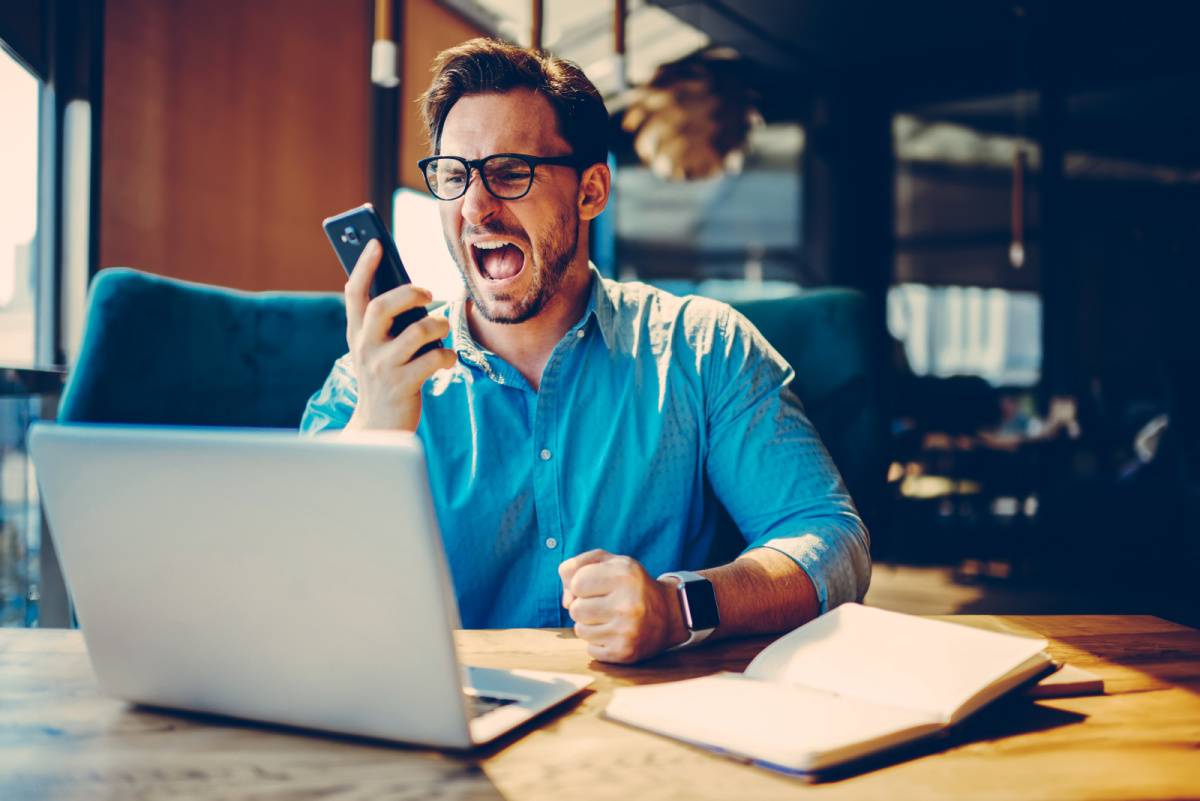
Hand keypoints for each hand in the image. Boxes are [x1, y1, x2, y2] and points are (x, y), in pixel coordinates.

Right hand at [343, 239, 455, 431]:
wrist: (379, 425)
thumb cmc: (385, 378)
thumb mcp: (375, 349)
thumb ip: (384, 324)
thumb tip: (410, 291)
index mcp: (356, 334)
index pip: (354, 293)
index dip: (364, 266)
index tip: (376, 243)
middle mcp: (365, 347)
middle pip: (381, 307)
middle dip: (409, 293)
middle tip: (426, 293)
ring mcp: (383, 367)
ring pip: (417, 331)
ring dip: (438, 324)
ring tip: (442, 328)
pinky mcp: (403, 385)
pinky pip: (434, 359)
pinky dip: (447, 356)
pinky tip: (446, 360)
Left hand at [559, 550, 688, 663]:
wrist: (669, 614)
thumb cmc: (631, 584)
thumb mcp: (609, 562)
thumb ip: (577, 567)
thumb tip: (565, 600)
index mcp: (624, 575)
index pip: (576, 582)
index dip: (581, 585)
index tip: (597, 586)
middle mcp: (627, 603)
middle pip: (575, 609)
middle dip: (584, 606)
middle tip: (604, 604)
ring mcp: (627, 631)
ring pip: (580, 630)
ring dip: (590, 625)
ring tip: (610, 618)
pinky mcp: (625, 652)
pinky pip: (590, 649)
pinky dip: (598, 642)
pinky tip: (615, 633)